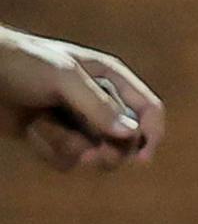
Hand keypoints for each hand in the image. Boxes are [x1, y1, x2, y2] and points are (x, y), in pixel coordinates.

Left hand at [0, 27, 164, 173]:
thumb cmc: (20, 63)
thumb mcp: (63, 78)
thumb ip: (98, 106)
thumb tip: (131, 134)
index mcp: (110, 79)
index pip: (148, 110)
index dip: (150, 135)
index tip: (140, 159)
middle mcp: (97, 101)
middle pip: (125, 140)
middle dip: (110, 152)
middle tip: (93, 158)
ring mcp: (73, 120)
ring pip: (95, 153)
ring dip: (75, 152)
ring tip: (51, 137)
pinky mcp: (50, 136)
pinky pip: (65, 160)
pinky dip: (51, 155)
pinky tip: (32, 136)